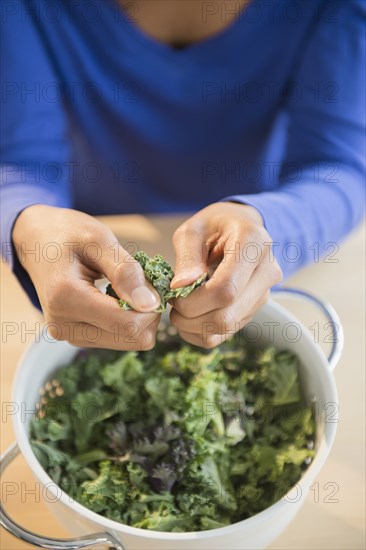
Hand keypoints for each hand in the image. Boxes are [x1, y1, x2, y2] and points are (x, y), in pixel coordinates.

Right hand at [12, 205, 160, 349]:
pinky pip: (118, 338)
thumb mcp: (99, 240)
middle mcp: (64, 325)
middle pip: (131, 338)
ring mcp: (69, 335)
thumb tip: (151, 304)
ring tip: (129, 287)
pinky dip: (128, 319)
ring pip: (128, 342)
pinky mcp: (76, 337)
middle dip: (148, 313)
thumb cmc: (67, 233)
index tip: (152, 281)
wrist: (37, 241)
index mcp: (66, 298)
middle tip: (143, 282)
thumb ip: (125, 271)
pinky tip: (120, 297)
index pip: (127, 323)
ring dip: (139, 316)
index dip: (152, 307)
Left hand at [169, 202, 281, 347]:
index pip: (226, 288)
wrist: (238, 227)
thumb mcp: (193, 231)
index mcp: (253, 244)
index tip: (174, 294)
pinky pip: (226, 333)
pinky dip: (202, 332)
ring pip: (226, 327)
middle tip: (172, 304)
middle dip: (191, 317)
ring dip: (194, 326)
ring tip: (179, 309)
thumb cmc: (213, 226)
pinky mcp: (255, 309)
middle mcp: (267, 272)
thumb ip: (187, 258)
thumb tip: (180, 287)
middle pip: (227, 314)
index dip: (194, 300)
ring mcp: (264, 294)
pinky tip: (190, 317)